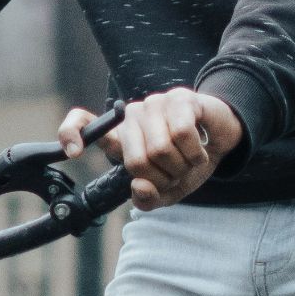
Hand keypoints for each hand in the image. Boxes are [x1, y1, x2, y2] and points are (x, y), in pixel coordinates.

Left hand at [57, 88, 244, 210]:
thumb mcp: (168, 189)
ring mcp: (154, 104)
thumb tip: (139, 187)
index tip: (73, 152)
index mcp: (121, 136)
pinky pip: (182, 133)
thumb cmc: (187, 162)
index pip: (82, 122)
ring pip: (161, 149)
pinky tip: (200, 151)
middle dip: (163, 180)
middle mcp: (132, 116)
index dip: (72, 133)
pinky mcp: (179, 98)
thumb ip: (149, 197)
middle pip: (136, 161)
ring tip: (189, 162)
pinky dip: (195, 154)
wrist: (221, 141)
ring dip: (182, 168)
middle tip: (175, 175)